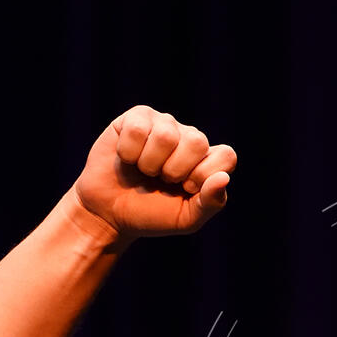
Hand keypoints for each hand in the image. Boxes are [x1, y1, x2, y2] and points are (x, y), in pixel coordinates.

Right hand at [70, 105, 236, 240]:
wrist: (109, 212)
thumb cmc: (151, 214)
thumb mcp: (186, 219)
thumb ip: (210, 202)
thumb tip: (223, 178)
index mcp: (208, 162)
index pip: (226, 156)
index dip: (204, 175)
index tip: (186, 189)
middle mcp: (189, 138)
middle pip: (197, 141)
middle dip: (174, 170)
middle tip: (162, 180)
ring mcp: (164, 124)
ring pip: (166, 135)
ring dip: (149, 163)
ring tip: (144, 170)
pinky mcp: (137, 117)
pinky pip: (138, 129)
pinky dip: (128, 152)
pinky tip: (127, 158)